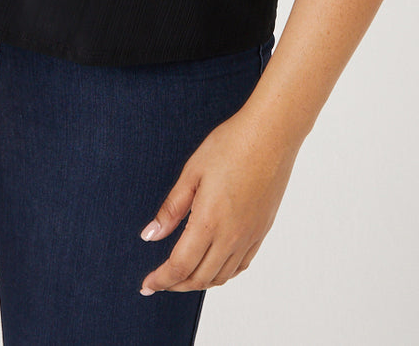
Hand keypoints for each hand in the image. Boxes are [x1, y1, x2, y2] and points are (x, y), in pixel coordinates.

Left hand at [138, 108, 299, 295]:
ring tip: (182, 275)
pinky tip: (213, 264)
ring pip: (221, 276)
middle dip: (175, 284)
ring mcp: (250, 236)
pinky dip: (223, 273)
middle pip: (199, 278)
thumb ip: (172, 208)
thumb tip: (150, 236)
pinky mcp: (262, 230)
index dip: (160, 280)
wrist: (271, 134)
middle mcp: (231, 236)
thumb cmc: (231, 145)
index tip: (146, 285)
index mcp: (209, 221)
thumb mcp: (192, 172)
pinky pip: (241, 265)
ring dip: (199, 282)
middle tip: (159, 281)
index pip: (180, 266)